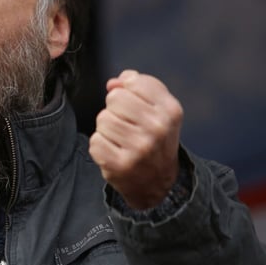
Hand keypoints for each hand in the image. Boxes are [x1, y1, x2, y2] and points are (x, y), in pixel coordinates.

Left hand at [89, 70, 182, 209]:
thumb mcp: (159, 110)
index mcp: (170, 110)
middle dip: (116, 110)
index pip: (133, 81)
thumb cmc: (155, 141)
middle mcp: (157, 128)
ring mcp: (139, 147)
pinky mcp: (120, 164)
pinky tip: (115, 152)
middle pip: (114, 98)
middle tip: (127, 125)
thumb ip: (139, 87)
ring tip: (121, 140)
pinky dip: (101, 146)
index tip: (135, 105)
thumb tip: (114, 83)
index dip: (128, 91)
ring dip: (107, 129)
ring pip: (103, 119)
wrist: (157, 183)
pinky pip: (95, 141)